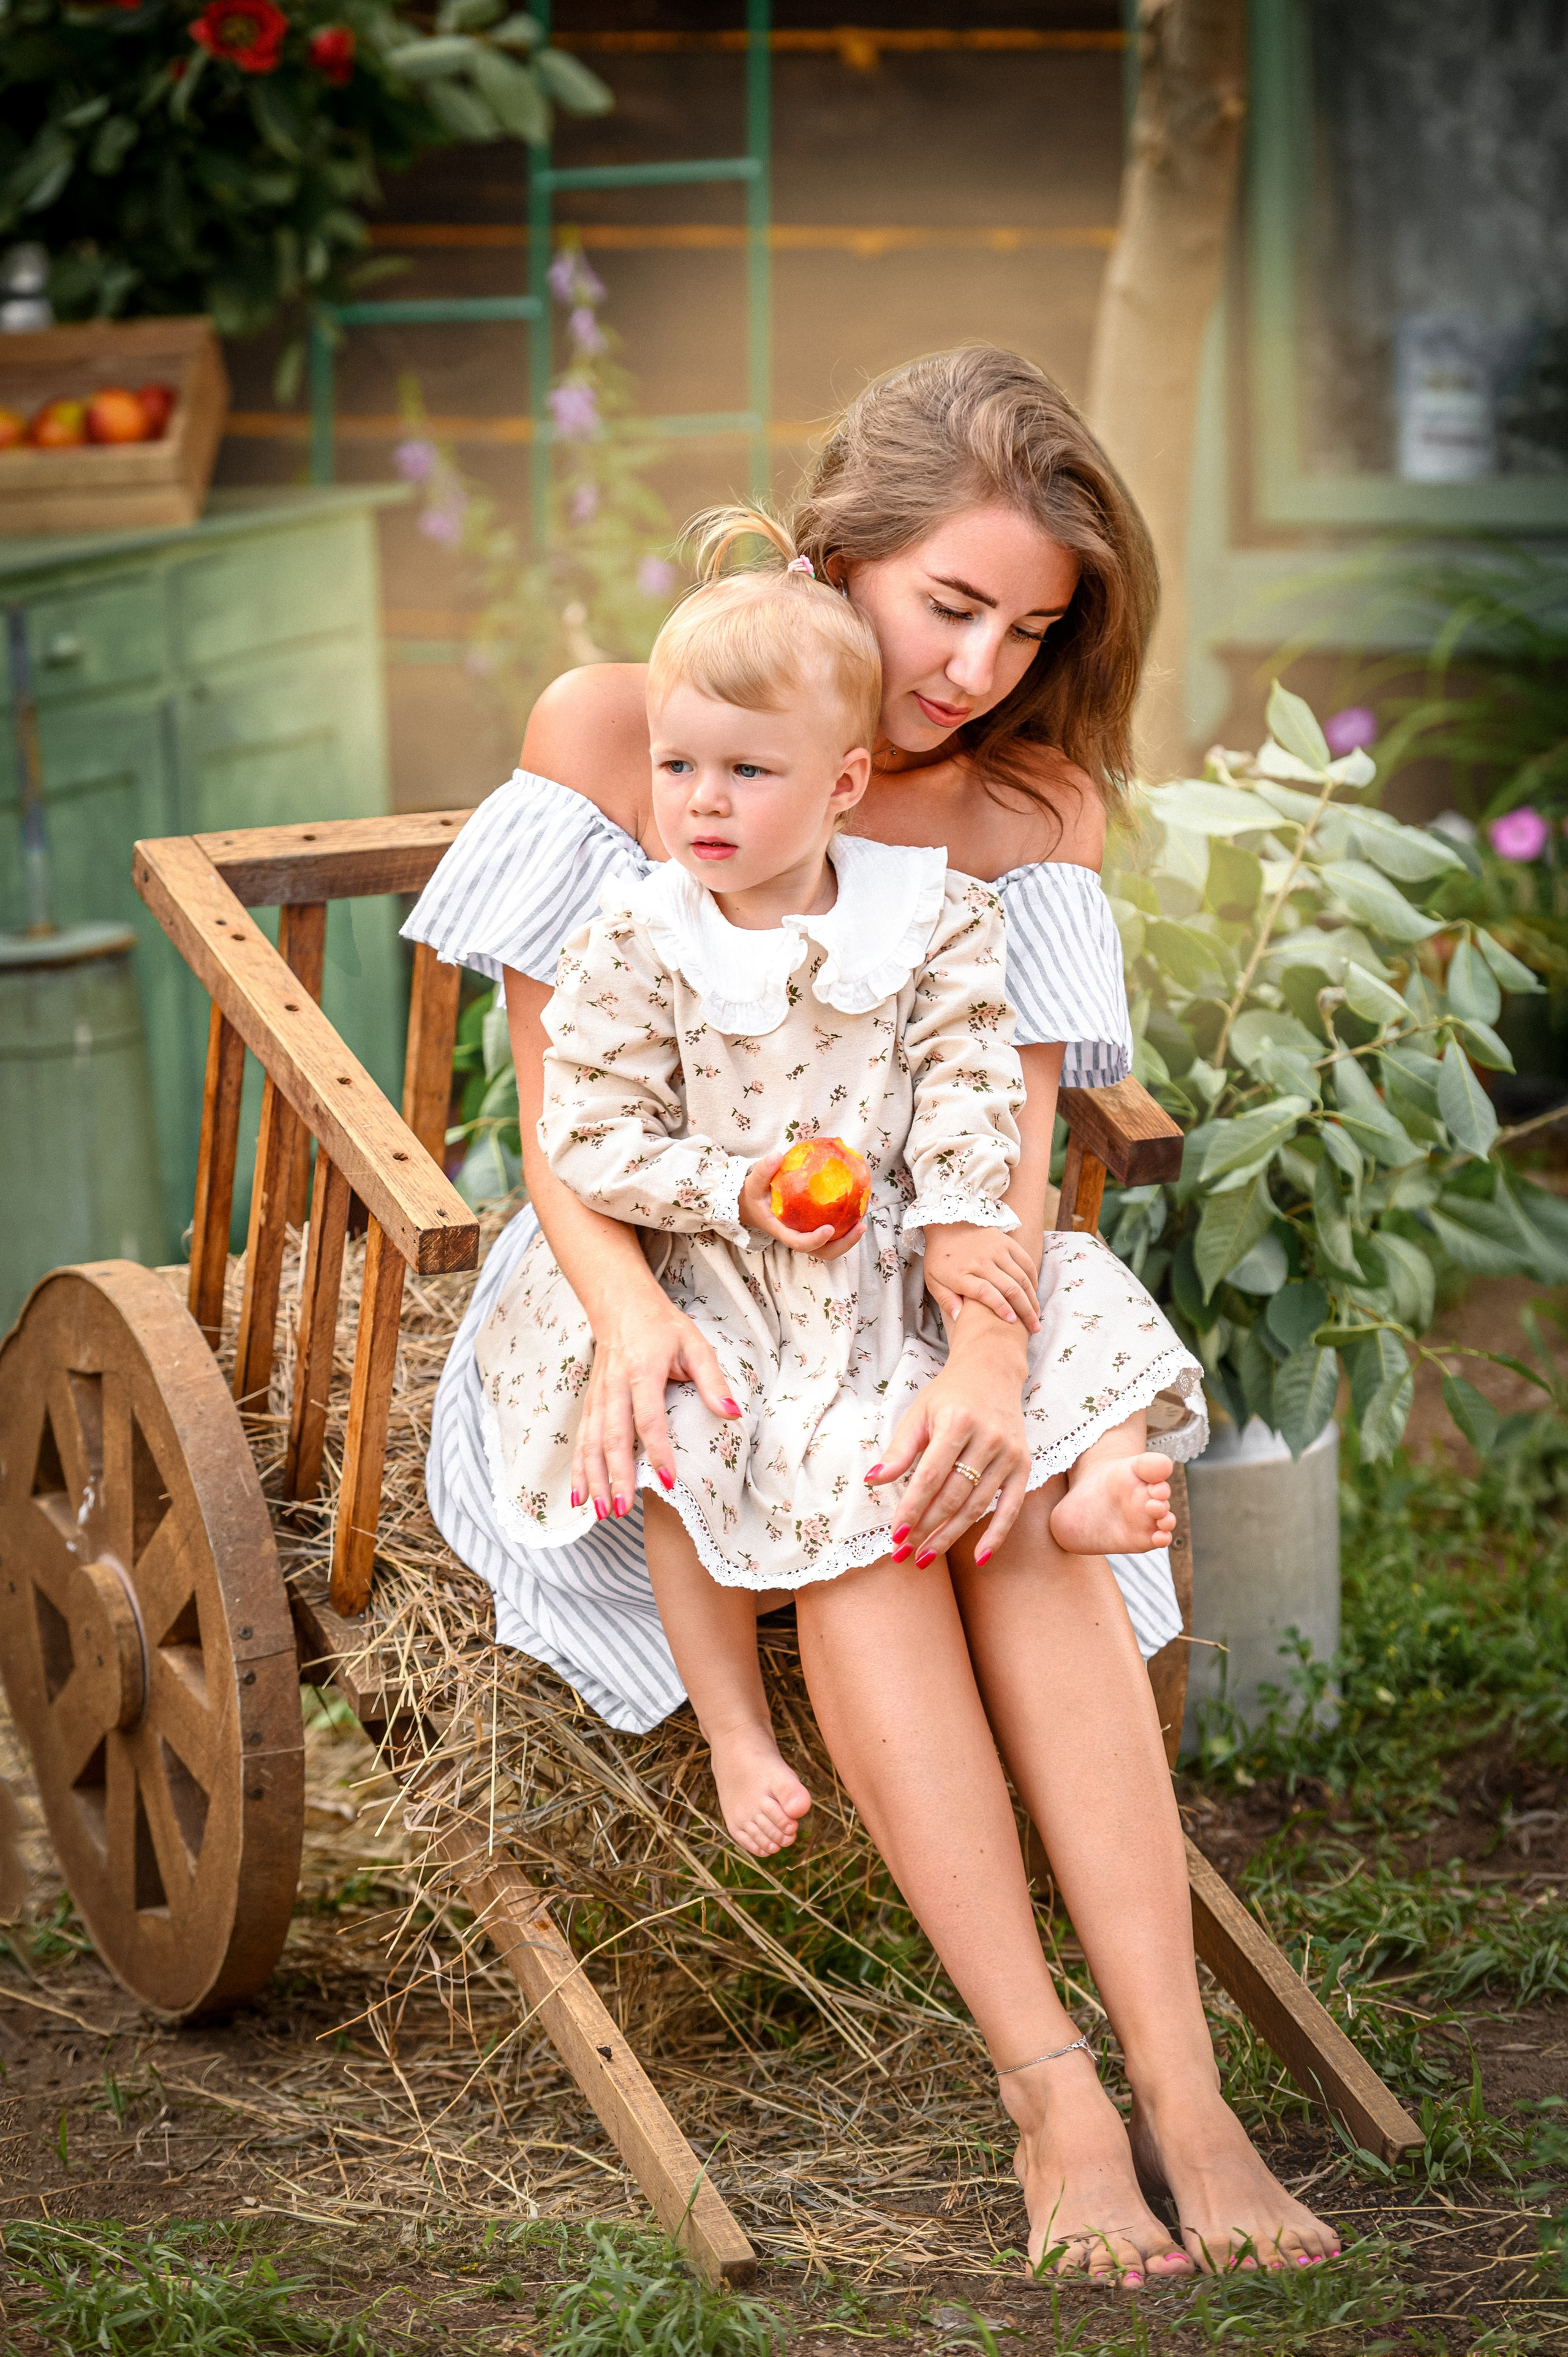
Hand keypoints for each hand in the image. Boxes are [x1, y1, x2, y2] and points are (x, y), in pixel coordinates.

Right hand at [573, 1292, 739, 1518]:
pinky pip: (581, 1439)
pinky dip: (578, 1469)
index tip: (668, 1482)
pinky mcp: (589, 1402)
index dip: (658, 1451)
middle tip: (624, 1510)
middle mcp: (614, 1386)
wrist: (621, 1304)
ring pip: (590, 1442)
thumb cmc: (663, 1326)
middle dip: (617, 1476)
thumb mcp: (695, 1345)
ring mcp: (598, 1395)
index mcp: (642, 1371)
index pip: (649, 1418)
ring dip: (594, 1479)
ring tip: (601, 1513)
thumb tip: (732, 1414)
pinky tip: (580, 1496)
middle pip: (613, 1437)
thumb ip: (712, 1381)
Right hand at [738, 1151, 866, 1259]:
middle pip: (822, 1252)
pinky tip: (857, 1209)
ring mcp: (806, 1235)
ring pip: (830, 1247)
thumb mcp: (752, 1183)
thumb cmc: (753, 1196)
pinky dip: (845, 1227)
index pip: (799, 1243)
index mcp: (782, 1231)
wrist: (751, 1206)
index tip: (829, 1228)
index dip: (815, 1240)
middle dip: (843, 1244)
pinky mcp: (813, 1229)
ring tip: (862, 1222)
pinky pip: (833, 1233)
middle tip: (860, 1226)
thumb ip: (762, 1171)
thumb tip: (777, 1155)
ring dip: (848, 1239)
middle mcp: (796, 1237)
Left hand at [864, 1309, 1031, 1564]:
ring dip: (950, 1536)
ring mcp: (1009, 1454)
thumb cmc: (949, 1395)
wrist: (992, 1371)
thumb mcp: (918, 1413)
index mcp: (957, 1423)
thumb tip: (873, 1481)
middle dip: (926, 1528)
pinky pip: (1011, 1508)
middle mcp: (987, 1439)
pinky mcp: (1023, 1465)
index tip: (894, 1536)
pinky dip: (996, 1535)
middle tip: (905, 1553)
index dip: (911, 1509)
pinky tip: (978, 1558)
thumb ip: (899, 1450)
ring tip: (926, 1557)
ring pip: (977, 1507)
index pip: (930, 1476)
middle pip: (953, 1496)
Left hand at [922, 1223, 1040, 1330]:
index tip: (1011, 1321)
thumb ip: (946, 1300)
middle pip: (1009, 1288)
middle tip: (1033, 1328)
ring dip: (1032, 1299)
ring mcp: (996, 1250)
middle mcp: (981, 1261)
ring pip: (1021, 1278)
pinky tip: (1034, 1293)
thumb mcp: (933, 1280)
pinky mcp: (1006, 1242)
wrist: (946, 1222)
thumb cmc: (940, 1257)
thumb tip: (959, 1319)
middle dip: (1025, 1311)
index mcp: (961, 1273)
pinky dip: (1032, 1279)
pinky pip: (1025, 1262)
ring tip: (1036, 1316)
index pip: (986, 1292)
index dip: (1001, 1307)